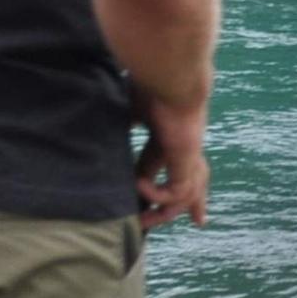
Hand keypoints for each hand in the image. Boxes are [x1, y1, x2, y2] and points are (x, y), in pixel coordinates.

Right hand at [133, 85, 210, 230]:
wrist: (170, 76)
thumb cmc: (148, 85)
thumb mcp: (129, 109)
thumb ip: (121, 123)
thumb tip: (96, 127)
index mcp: (170, 136)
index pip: (173, 163)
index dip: (166, 179)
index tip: (160, 193)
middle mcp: (184, 147)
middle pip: (196, 180)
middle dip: (197, 202)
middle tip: (200, 221)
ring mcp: (188, 154)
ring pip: (188, 192)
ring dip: (166, 210)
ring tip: (142, 220)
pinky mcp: (187, 158)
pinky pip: (176, 190)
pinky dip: (156, 193)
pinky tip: (137, 184)